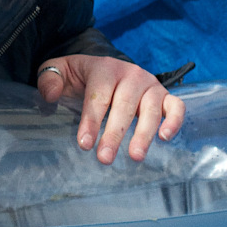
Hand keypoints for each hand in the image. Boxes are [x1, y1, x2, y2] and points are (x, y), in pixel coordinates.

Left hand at [36, 55, 184, 164]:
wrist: (105, 69)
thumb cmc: (80, 77)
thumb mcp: (59, 71)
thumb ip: (50, 79)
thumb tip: (50, 95)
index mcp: (104, 68)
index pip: (98, 95)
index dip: (91, 120)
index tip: (84, 144)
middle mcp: (131, 74)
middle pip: (124, 105)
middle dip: (114, 133)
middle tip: (104, 158)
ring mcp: (150, 85)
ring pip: (151, 108)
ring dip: (144, 133)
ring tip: (135, 157)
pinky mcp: (165, 96)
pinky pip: (176, 106)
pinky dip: (175, 120)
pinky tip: (165, 138)